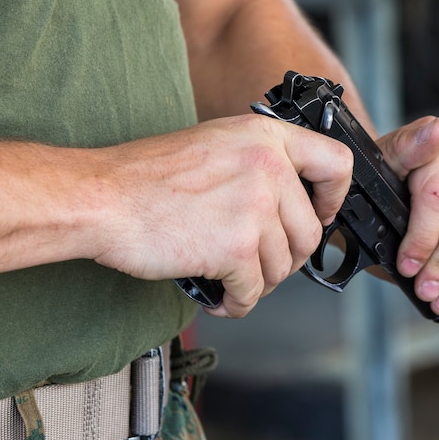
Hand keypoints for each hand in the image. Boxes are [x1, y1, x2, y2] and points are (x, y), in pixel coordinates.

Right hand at [92, 114, 352, 317]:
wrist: (102, 198)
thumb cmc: (146, 177)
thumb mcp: (216, 145)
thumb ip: (259, 165)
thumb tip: (290, 206)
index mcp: (266, 136)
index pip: (336, 164)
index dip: (332, 199)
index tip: (316, 215)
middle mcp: (269, 167)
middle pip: (309, 233)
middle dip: (283, 258)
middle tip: (253, 262)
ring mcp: (255, 208)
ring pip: (282, 267)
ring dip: (257, 281)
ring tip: (227, 277)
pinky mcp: (237, 249)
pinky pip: (254, 293)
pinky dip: (236, 303)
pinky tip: (218, 296)